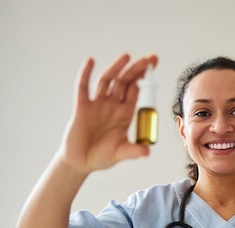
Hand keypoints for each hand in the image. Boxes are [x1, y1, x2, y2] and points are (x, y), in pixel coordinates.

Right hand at [60, 53, 158, 173]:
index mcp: (124, 114)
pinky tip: (91, 61)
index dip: (144, 80)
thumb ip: (134, 151)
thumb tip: (147, 152)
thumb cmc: (101, 157)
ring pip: (107, 81)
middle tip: (149, 58)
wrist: (80, 162)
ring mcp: (97, 105)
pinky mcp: (82, 107)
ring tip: (128, 57)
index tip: (153, 67)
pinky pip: (83, 88)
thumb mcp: (120, 153)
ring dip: (117, 68)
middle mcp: (112, 106)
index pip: (136, 92)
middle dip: (137, 70)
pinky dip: (86, 74)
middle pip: (125, 83)